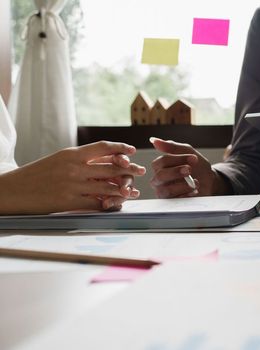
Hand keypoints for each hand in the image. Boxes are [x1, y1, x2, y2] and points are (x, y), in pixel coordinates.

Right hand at [0, 141, 145, 213]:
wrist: (12, 190)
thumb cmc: (37, 174)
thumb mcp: (59, 160)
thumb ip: (82, 160)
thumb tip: (109, 160)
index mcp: (71, 154)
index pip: (102, 147)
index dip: (120, 148)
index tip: (132, 151)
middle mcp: (73, 168)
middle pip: (110, 168)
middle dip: (129, 170)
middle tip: (141, 171)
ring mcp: (71, 185)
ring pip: (107, 187)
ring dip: (124, 190)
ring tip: (133, 191)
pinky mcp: (68, 202)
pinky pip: (96, 203)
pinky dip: (109, 204)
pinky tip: (117, 204)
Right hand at [150, 137, 222, 197]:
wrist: (210, 181)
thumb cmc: (197, 166)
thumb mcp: (188, 152)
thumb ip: (173, 147)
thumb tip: (154, 140)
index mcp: (160, 166)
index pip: (161, 162)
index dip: (178, 159)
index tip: (194, 158)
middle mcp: (159, 180)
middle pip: (160, 176)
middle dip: (177, 172)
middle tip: (190, 170)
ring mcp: (164, 193)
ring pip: (166, 190)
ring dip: (183, 185)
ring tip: (195, 182)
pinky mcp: (172, 204)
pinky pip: (175, 201)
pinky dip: (187, 195)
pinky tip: (195, 191)